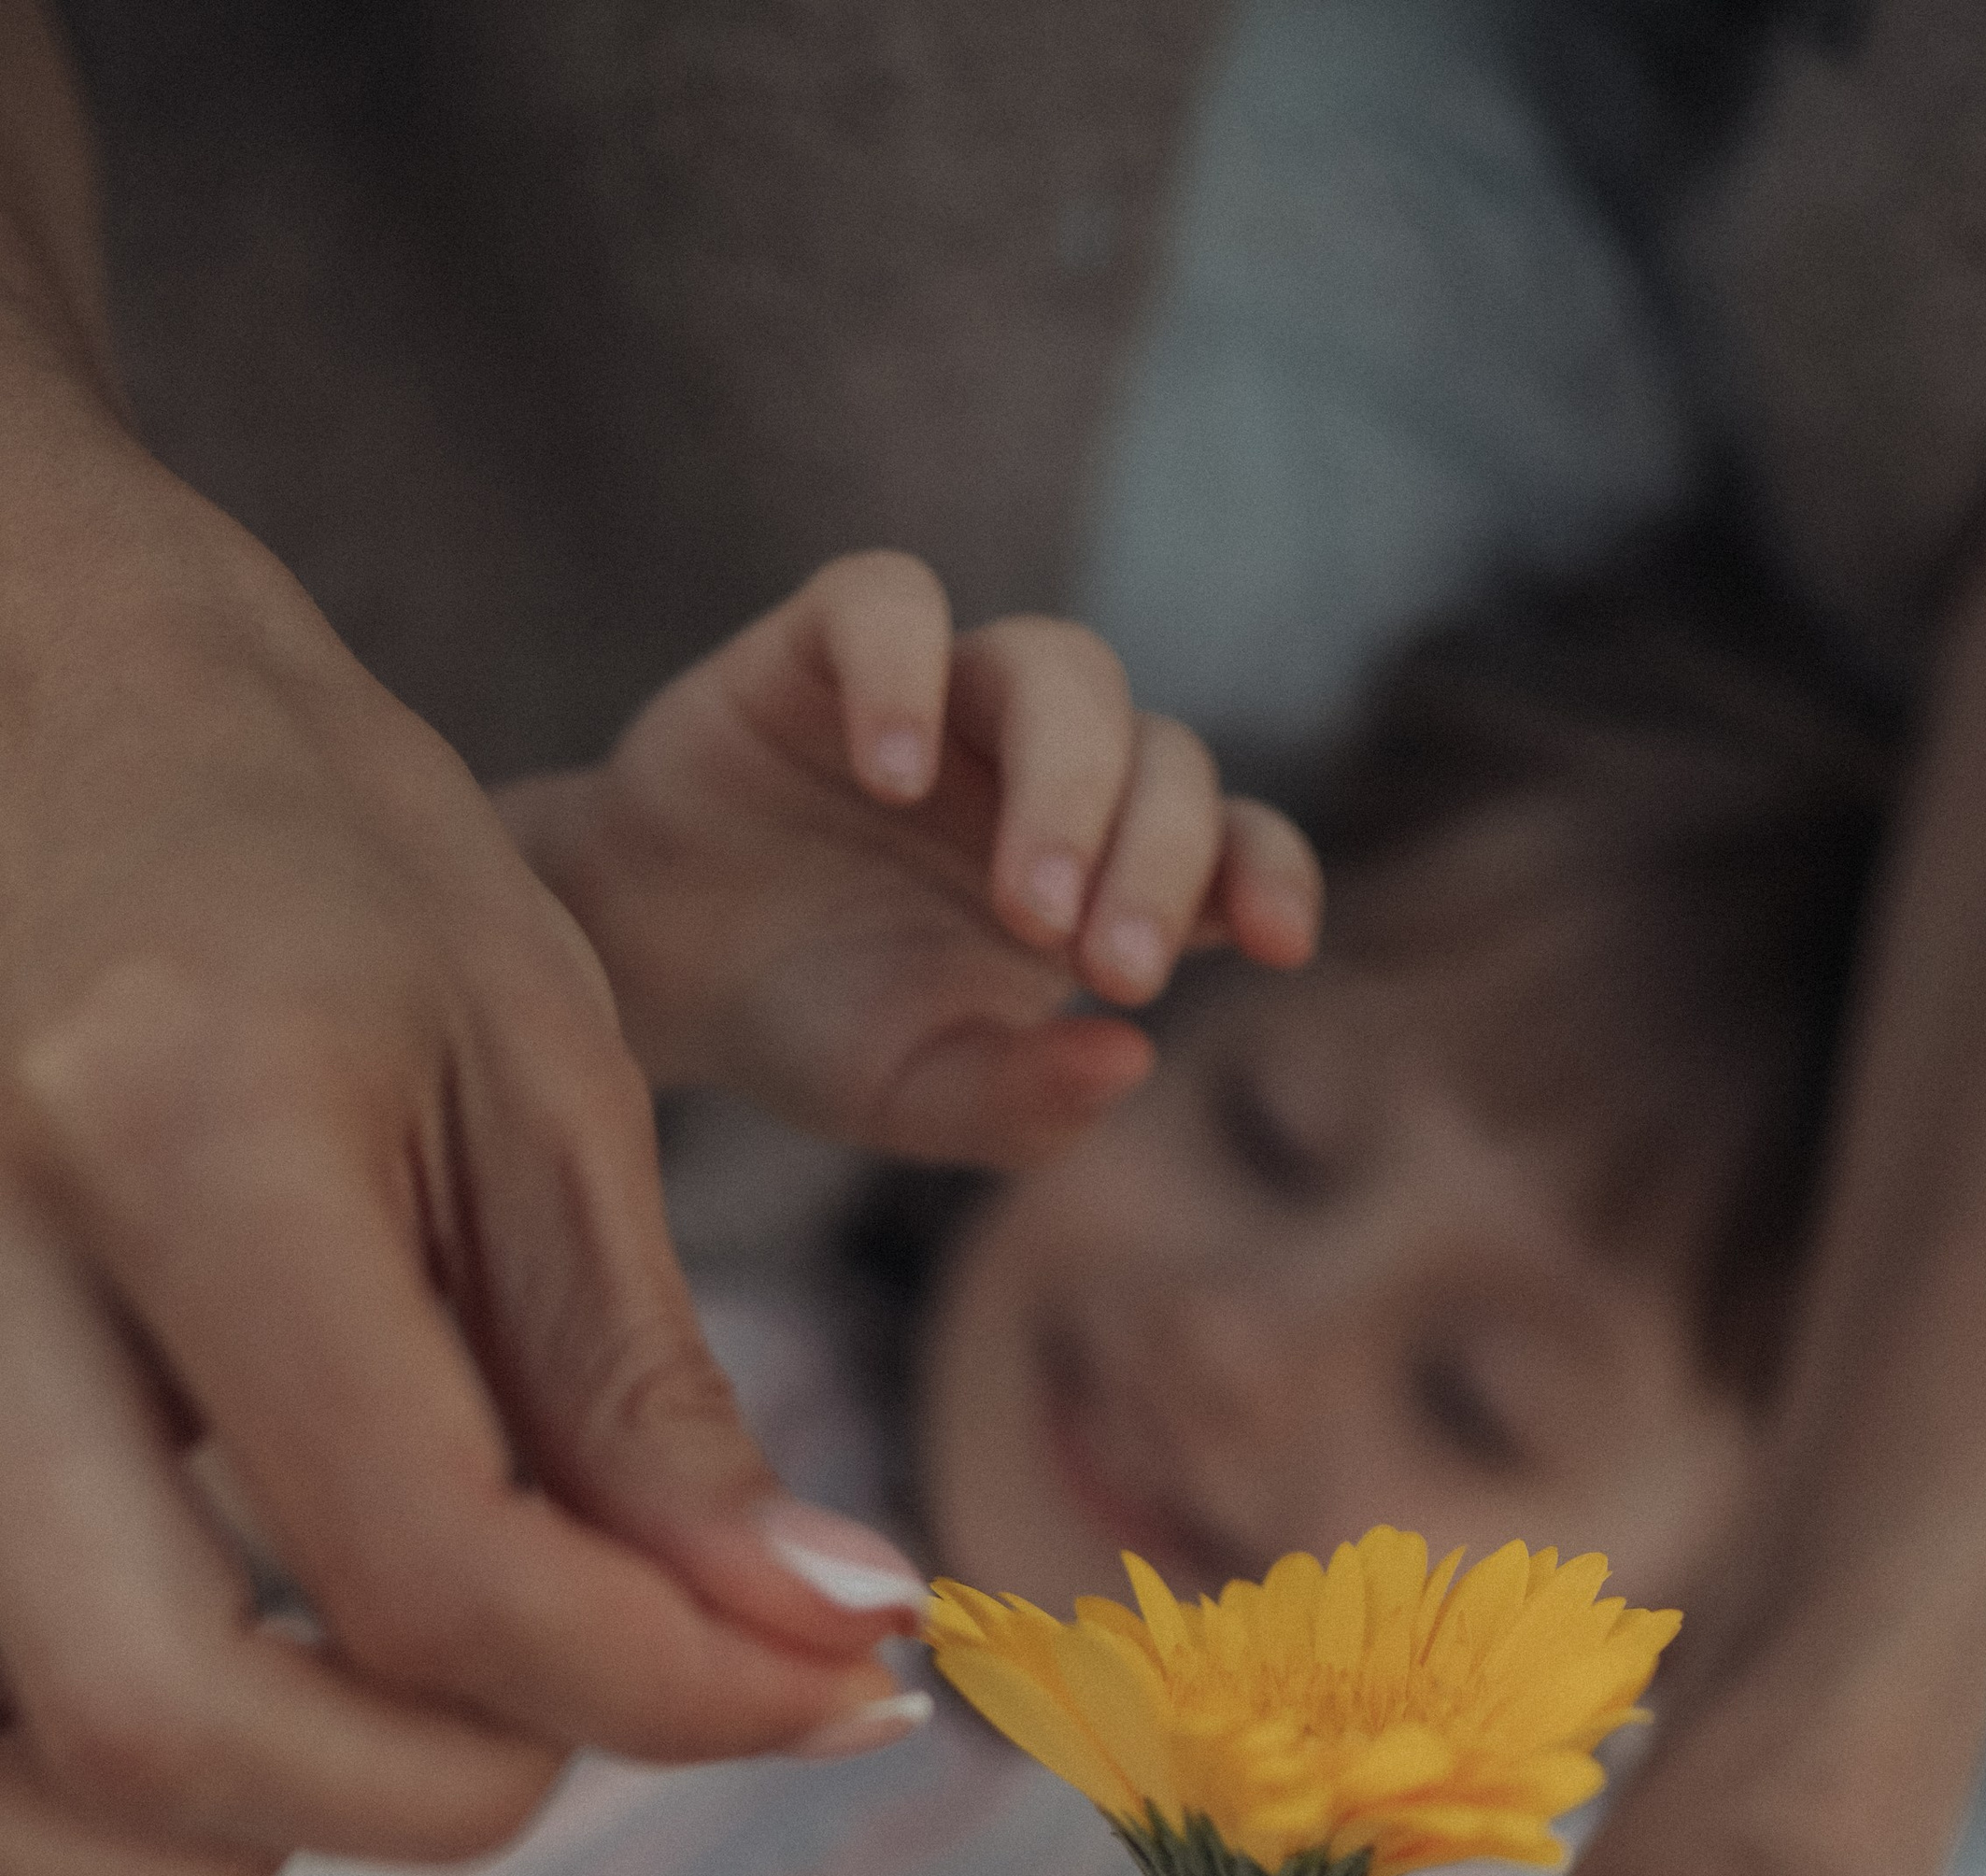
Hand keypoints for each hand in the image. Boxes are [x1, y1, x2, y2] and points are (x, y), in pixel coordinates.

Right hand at [0, 447, 934, 1875]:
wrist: (40, 699)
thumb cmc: (313, 860)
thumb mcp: (536, 1082)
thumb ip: (646, 1397)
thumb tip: (817, 1640)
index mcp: (178, 1138)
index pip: (429, 1559)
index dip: (671, 1685)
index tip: (833, 1687)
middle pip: (166, 1717)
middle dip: (444, 1791)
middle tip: (607, 1712)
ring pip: (32, 1765)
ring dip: (268, 1815)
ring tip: (447, 1696)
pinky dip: (135, 1774)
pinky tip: (278, 1682)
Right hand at [502, 550, 1322, 1165]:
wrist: (644, 969)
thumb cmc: (808, 1024)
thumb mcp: (915, 1097)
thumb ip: (1020, 1102)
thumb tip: (1128, 1059)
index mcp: (1098, 875)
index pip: (1231, 842)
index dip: (1268, 872)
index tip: (1278, 945)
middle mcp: (1041, 769)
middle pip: (1161, 754)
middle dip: (1155, 864)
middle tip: (1109, 974)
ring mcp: (944, 697)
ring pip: (1060, 667)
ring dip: (1069, 785)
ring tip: (1024, 910)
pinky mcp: (825, 646)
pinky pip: (889, 600)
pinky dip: (903, 670)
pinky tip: (891, 776)